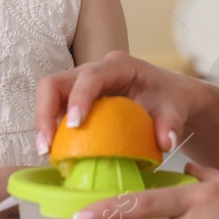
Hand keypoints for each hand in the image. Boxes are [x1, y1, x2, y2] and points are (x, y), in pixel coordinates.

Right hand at [34, 51, 197, 156]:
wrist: (167, 97)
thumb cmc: (169, 98)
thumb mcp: (175, 109)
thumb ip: (171, 123)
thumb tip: (165, 142)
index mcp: (118, 66)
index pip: (90, 75)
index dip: (79, 97)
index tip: (75, 125)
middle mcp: (94, 70)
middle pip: (55, 82)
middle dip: (45, 112)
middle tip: (47, 146)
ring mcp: (81, 84)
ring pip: (49, 95)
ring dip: (43, 123)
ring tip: (46, 153)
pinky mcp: (76, 100)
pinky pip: (56, 110)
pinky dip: (52, 129)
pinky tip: (56, 153)